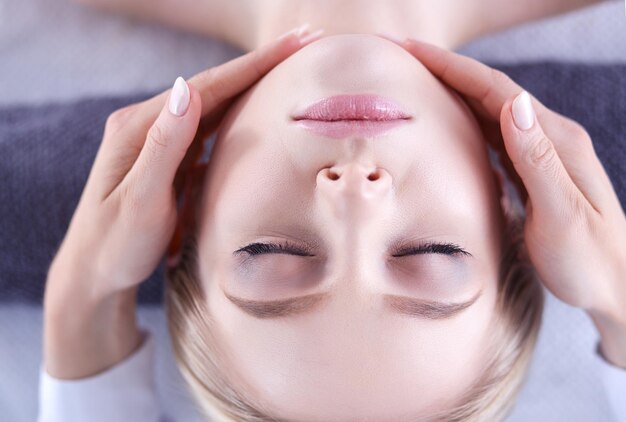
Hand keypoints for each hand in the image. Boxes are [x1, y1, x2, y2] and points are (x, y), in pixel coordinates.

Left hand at [43, 26, 323, 378]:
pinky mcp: (169, 160)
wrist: (93, 274)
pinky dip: (239, 117)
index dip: (253, 65)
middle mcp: (149, 125)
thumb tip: (189, 87)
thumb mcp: (139, 200)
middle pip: (214, 88)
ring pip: (215, 107)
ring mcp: (159, 142)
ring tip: (289, 70)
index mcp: (139, 127)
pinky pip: (210, 132)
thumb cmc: (114, 244)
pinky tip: (258, 111)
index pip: (207, 86)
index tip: (294, 43)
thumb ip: (164, 146)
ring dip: (252, 87)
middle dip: (260, 66)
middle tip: (304, 44)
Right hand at [396, 39, 625, 365]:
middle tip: (405, 57)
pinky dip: (466, 121)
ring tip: (418, 80)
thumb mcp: (563, 215)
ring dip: (454, 92)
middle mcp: (549, 139)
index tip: (414, 51)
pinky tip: (449, 122)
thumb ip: (538, 160)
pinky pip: (493, 137)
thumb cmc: (589, 260)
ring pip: (490, 112)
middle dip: (447, 70)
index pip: (497, 92)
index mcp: (556, 141)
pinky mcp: (533, 172)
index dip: (453, 68)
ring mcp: (541, 154)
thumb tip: (513, 104)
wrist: (615, 286)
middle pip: (491, 93)